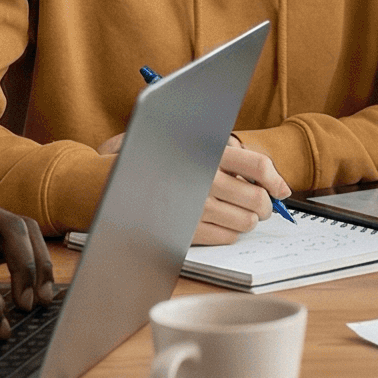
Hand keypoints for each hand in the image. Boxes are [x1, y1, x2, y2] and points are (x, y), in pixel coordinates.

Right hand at [98, 132, 292, 245]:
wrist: (97, 181)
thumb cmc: (143, 158)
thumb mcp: (180, 139)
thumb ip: (218, 151)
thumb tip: (261, 172)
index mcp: (203, 149)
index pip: (257, 165)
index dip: (275, 180)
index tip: (281, 189)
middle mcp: (200, 177)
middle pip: (256, 199)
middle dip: (264, 206)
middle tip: (261, 207)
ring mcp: (190, 205)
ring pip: (243, 221)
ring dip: (247, 221)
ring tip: (241, 217)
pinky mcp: (180, 229)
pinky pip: (222, 237)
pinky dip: (229, 234)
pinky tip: (223, 228)